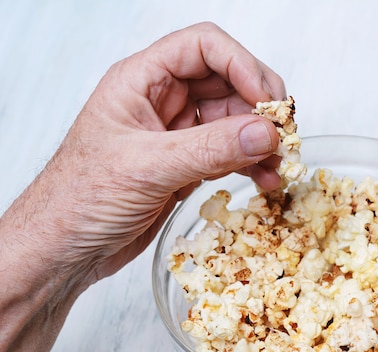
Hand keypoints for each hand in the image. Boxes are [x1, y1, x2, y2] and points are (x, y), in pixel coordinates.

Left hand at [14, 22, 285, 284]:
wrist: (66, 250)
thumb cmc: (80, 200)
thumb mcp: (147, 168)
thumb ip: (209, 149)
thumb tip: (264, 133)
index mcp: (142, 81)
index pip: (202, 47)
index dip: (241, 65)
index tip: (266, 101)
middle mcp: (163, 101)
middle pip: (227, 81)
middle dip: (260, 106)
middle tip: (283, 134)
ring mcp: (177, 134)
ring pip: (234, 120)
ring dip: (261, 139)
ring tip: (278, 164)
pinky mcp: (187, 164)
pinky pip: (231, 153)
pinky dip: (252, 163)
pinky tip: (264, 179)